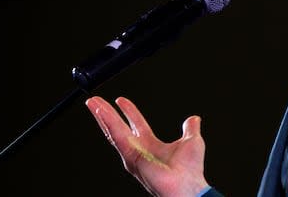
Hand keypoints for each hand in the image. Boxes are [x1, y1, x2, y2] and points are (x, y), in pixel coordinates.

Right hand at [85, 96, 209, 196]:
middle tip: (95, 101)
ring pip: (113, 130)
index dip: (129, 111)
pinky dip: (108, 123)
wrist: (188, 187)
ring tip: (93, 102)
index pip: (136, 124)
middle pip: (118, 127)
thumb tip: (194, 119)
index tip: (121, 100)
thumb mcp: (192, 141)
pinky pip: (117, 136)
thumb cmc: (190, 171)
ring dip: (102, 116)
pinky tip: (101, 112)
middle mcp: (139, 150)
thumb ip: (190, 129)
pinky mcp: (131, 157)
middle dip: (107, 113)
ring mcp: (132, 154)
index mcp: (151, 145)